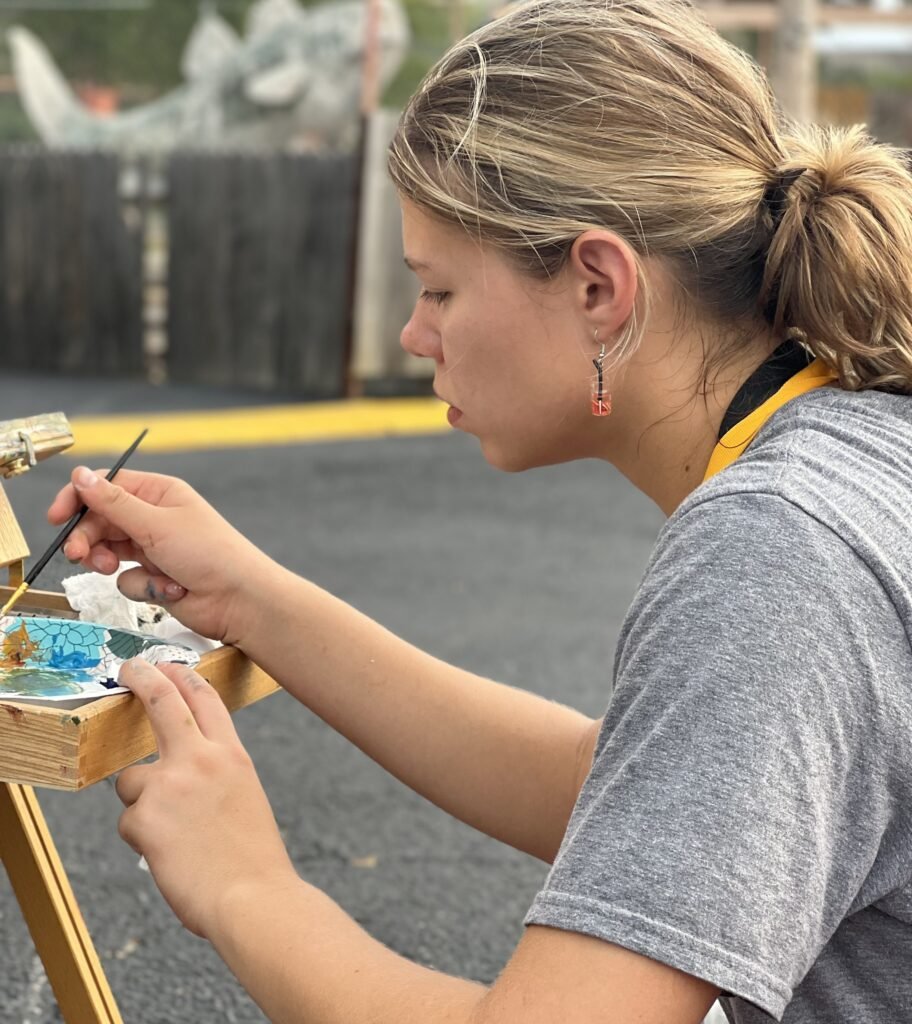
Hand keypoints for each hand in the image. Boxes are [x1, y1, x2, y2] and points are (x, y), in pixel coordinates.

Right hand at [48, 467, 269, 644]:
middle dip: (87, 539)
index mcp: (159, 494)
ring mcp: (155, 549)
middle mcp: (155, 518)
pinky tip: (169, 587)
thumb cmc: (209, 553)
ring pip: (110, 553)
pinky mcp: (156, 577)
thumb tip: (80, 475)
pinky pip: (128, 579)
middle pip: (102, 522)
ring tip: (116, 570)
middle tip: (77, 556)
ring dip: (111, 563)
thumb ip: (113, 503)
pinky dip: (143, 585)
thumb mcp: (156, 523)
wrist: (239, 600)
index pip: (107, 487)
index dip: (79, 500)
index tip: (57, 517)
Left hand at [115, 659, 298, 939]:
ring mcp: (170, 784)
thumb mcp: (245, 795)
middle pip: (163, 702)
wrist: (252, 897)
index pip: (205, 699)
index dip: (183, 676)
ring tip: (174, 835)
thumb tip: (178, 771)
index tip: (167, 665)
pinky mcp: (145, 816)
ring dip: (143, 803)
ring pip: (132, 780)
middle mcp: (201, 759)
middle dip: (143, 678)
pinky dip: (143, 839)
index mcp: (232, 755)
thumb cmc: (253, 857)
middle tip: (131, 669)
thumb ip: (215, 773)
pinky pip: (130, 821)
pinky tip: (170, 855)